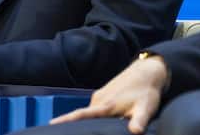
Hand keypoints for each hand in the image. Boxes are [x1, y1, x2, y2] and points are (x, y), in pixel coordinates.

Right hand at [51, 56, 167, 133]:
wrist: (147, 71)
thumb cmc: (146, 91)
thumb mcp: (145, 108)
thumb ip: (139, 121)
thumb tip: (135, 132)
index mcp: (105, 105)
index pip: (81, 114)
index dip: (65, 120)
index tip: (51, 124)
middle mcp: (98, 100)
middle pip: (82, 117)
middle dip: (75, 126)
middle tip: (72, 133)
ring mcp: (99, 96)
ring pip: (89, 114)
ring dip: (88, 122)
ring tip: (86, 131)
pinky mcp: (103, 96)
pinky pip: (94, 110)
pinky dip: (94, 117)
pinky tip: (101, 124)